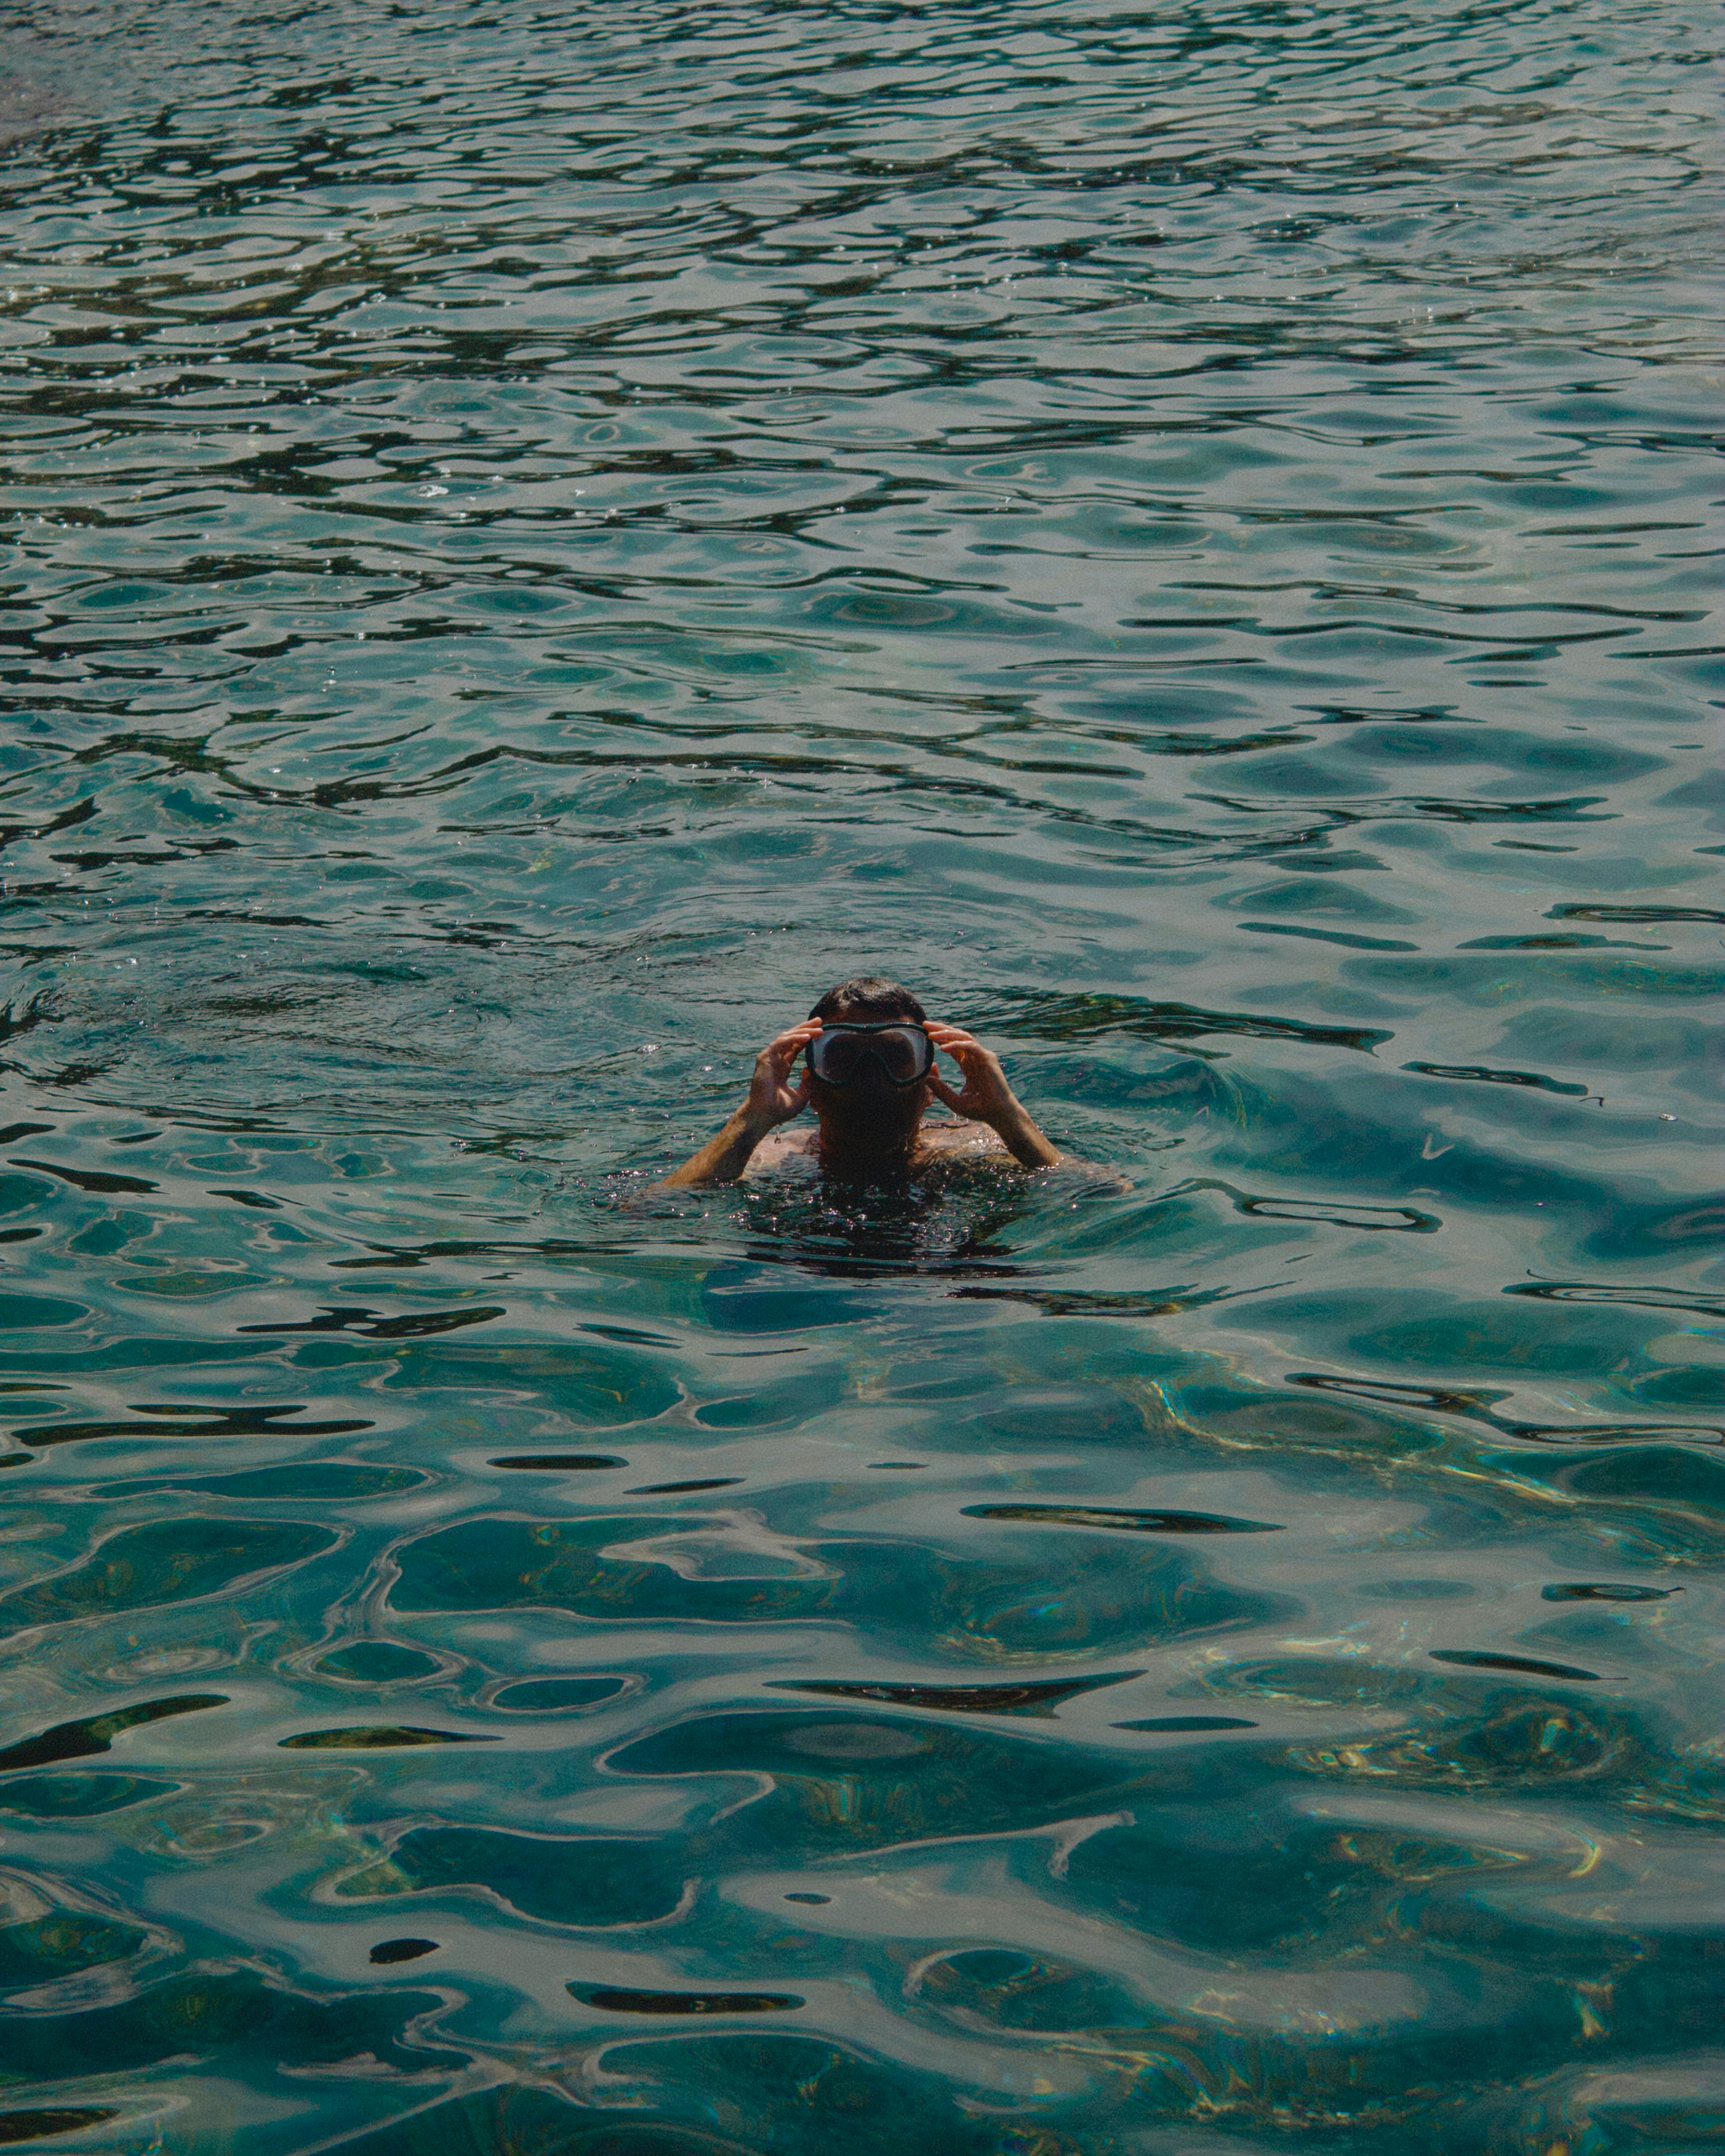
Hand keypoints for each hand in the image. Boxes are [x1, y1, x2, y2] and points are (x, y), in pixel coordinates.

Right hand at [742, 1021, 821, 1130]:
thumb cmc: (779, 1110)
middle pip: (791, 1038)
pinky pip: (780, 1043)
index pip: (794, 1048)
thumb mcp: (801, 1097)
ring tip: (818, 1028)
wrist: (764, 1115)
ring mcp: (769, 1058)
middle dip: (805, 1028)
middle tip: (820, 1021)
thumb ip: (808, 1085)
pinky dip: (794, 1038)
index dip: (806, 1038)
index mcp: (782, 1068)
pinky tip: (807, 1037)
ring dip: (802, 1031)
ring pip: (786, 1037)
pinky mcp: (765, 1058)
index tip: (820, 1031)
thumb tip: (813, 1072)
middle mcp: (775, 1060)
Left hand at [926, 1022, 1060, 1167]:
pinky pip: (970, 1046)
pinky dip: (956, 1045)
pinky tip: (942, 1048)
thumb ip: (941, 1090)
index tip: (925, 1033)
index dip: (940, 1038)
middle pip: (957, 1037)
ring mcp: (983, 1057)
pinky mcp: (988, 1059)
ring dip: (946, 1034)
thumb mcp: (955, 1101)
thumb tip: (926, 1078)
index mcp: (970, 1065)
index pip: (953, 1046)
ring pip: (964, 1037)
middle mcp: (976, 1058)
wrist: (999, 1115)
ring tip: (930, 1034)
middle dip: (941, 1029)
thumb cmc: (980, 1110)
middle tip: (925, 1024)